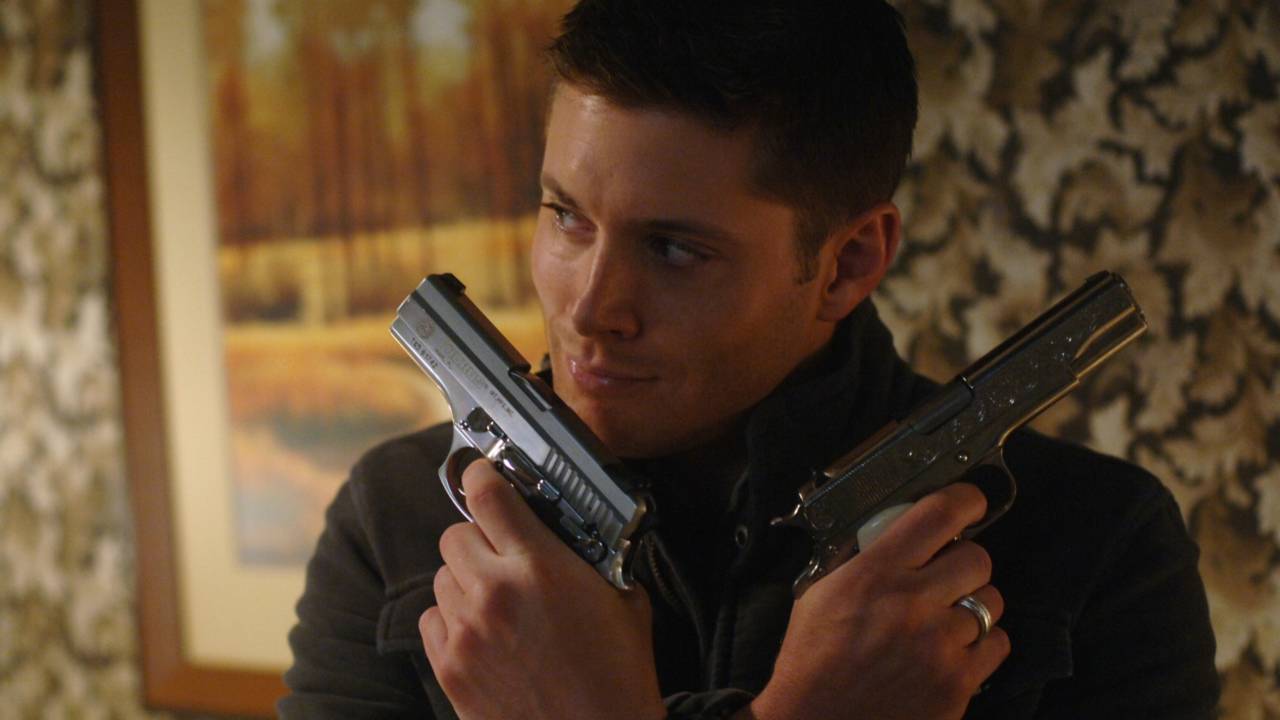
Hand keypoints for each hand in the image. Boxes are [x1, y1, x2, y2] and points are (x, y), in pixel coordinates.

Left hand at [419, 459, 665, 719]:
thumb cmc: (617, 675)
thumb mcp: (621, 598)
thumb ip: (589, 555)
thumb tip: (569, 529)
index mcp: (539, 567)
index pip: (487, 494)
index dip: (483, 476)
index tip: (485, 474)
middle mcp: (494, 592)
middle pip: (456, 533)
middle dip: (481, 538)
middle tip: (505, 554)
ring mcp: (466, 632)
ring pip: (442, 575)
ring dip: (466, 578)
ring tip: (499, 601)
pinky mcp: (449, 667)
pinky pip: (432, 618)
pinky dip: (452, 618)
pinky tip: (483, 632)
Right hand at [749, 483, 1009, 719]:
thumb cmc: (811, 663)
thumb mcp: (819, 596)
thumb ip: (858, 561)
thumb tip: (891, 532)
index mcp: (874, 574)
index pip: (938, 515)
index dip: (964, 500)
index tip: (969, 503)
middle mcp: (911, 604)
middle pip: (978, 557)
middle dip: (965, 562)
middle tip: (948, 575)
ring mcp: (939, 645)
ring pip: (991, 602)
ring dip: (972, 606)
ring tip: (945, 620)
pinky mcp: (957, 683)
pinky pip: (997, 644)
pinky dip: (981, 645)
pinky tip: (953, 651)